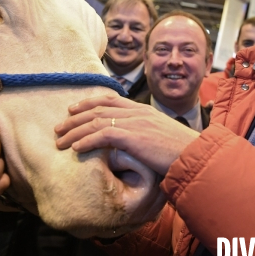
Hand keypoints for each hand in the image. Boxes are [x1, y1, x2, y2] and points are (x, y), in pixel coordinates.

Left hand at [55, 94, 199, 174]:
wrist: (195, 155)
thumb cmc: (181, 151)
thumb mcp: (161, 136)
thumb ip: (146, 134)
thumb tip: (134, 142)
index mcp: (143, 110)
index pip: (110, 100)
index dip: (89, 103)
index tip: (73, 109)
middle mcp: (137, 112)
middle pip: (98, 109)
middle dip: (75, 117)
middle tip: (59, 126)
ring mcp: (135, 123)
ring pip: (96, 121)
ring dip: (74, 131)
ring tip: (60, 141)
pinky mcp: (133, 136)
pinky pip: (102, 135)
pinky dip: (86, 140)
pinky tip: (75, 148)